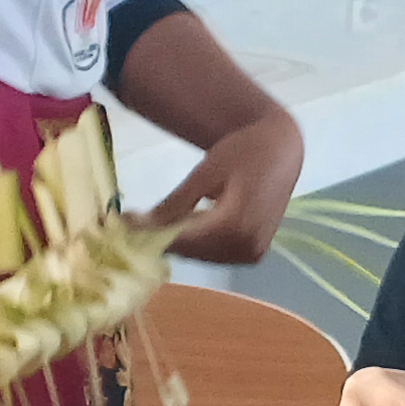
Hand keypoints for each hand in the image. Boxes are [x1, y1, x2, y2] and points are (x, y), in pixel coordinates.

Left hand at [139, 108, 305, 266]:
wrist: (281, 149)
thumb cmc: (244, 151)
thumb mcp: (205, 172)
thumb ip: (174, 204)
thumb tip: (134, 224)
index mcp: (236, 224)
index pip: (183, 238)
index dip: (150, 233)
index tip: (123, 224)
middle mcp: (247, 246)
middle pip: (191, 251)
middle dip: (161, 238)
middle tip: (132, 222)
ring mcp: (252, 253)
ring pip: (201, 255)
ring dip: (177, 242)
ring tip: (154, 222)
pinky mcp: (253, 254)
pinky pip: (215, 253)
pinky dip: (197, 242)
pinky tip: (185, 224)